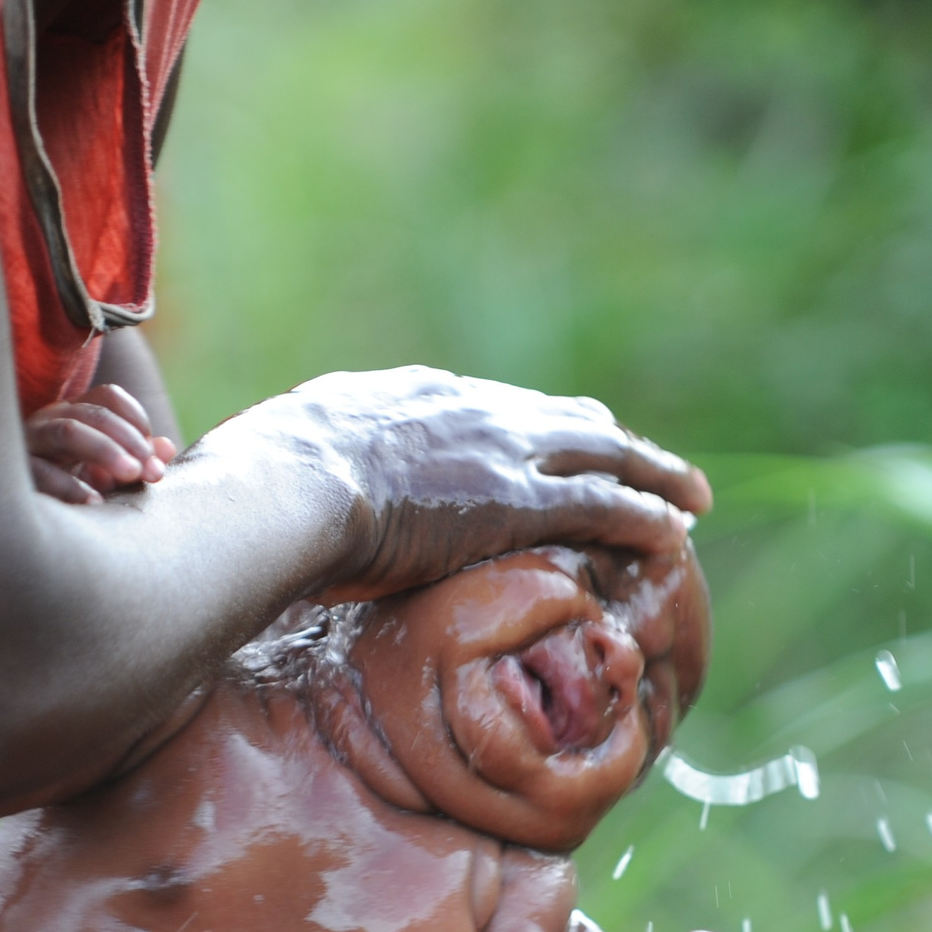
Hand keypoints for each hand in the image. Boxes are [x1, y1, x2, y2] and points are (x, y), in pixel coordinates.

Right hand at [27, 382, 179, 503]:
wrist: (11, 517)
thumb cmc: (64, 490)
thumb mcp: (103, 474)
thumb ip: (134, 460)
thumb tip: (167, 448)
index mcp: (71, 415)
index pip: (108, 398)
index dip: (137, 420)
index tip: (155, 455)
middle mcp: (48, 421)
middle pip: (92, 413)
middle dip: (129, 439)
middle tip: (153, 472)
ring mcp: (28, 443)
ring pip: (67, 432)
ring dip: (105, 451)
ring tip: (131, 474)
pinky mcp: (13, 472)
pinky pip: (40, 473)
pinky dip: (70, 488)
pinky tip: (95, 505)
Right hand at [192, 367, 711, 601]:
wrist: (282, 489)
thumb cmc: (250, 487)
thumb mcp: (264, 462)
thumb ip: (282, 472)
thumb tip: (238, 492)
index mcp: (404, 398)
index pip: (487, 408)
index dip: (529, 429)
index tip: (551, 444)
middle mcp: (466, 409)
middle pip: (560, 418)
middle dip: (610, 441)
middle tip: (647, 463)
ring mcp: (497, 450)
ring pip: (604, 453)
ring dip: (655, 475)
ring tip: (692, 499)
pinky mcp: (519, 501)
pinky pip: (606, 505)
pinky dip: (648, 515)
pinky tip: (677, 533)